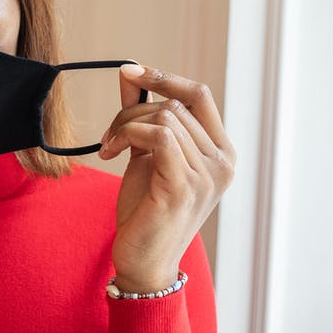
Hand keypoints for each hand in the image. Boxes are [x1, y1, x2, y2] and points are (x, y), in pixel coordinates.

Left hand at [100, 64, 235, 292]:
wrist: (144, 261)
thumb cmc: (147, 210)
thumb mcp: (147, 155)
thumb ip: (143, 116)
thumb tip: (130, 75)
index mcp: (222, 153)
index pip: (200, 95)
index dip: (165, 77)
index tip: (131, 71)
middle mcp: (223, 163)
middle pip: (175, 104)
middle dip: (132, 111)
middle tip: (109, 136)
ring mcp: (207, 176)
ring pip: (164, 118)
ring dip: (125, 126)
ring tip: (109, 149)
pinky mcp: (183, 187)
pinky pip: (158, 136)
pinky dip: (128, 135)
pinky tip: (111, 154)